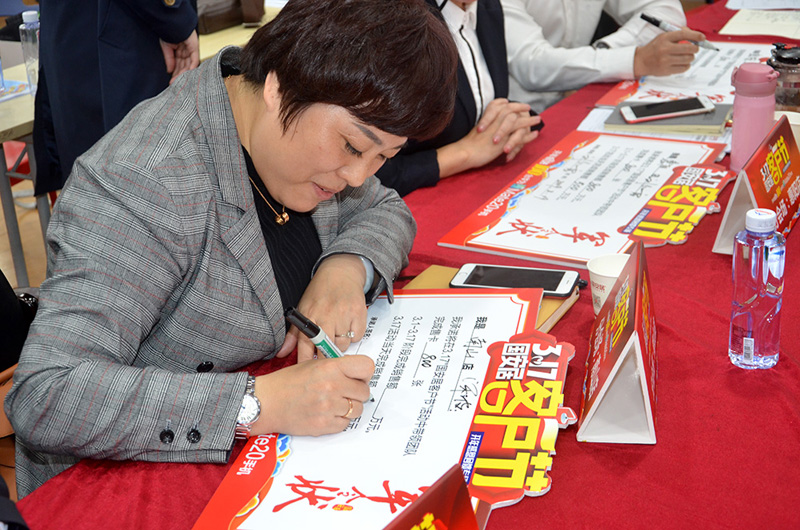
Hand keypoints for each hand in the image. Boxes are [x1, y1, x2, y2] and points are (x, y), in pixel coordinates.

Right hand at [160, 30, 199, 84]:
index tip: (171, 82)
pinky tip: (188, 74)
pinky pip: (195, 60)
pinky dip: (192, 67)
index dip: (175, 74)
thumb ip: (169, 59)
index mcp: (179, 52)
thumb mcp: (166, 48)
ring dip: (184, 74)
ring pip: (189, 66)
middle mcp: (186, 53)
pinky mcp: (195, 49)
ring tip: (179, 81)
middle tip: (175, 84)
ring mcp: (191, 51)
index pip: (178, 65)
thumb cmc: (169, 32)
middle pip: (184, 67)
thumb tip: (170, 71)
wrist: (172, 23)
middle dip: (179, 76)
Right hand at [250, 354, 374, 435]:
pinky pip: (345, 424)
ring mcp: (329, 407)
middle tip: (343, 392)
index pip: (367, 367)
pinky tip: (325, 414)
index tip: (359, 377)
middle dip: (356, 393)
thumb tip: (358, 373)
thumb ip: (337, 367)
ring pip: (357, 410)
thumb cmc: (287, 382)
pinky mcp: (324, 425)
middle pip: (364, 392)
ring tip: (333, 404)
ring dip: (348, 408)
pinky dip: (338, 421)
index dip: (364, 373)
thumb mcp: (313, 364)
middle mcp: (332, 386)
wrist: (266, 402)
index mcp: (331, 367)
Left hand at [276, 254, 368, 361]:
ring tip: (337, 330)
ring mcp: (343, 314)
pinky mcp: (358, 313)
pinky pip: (357, 336)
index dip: (306, 362)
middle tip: (326, 354)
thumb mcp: (302, 309)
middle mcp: (326, 315)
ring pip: (343, 344)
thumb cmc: (320, 292)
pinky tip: (348, 324)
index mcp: (309, 316)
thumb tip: (281, 354)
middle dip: (326, 355)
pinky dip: (354, 335)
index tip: (308, 371)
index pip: (305, 346)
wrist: (341, 272)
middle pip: (326, 349)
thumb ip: (293, 335)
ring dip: (341, 343)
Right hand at [436, 98, 540, 177]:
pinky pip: (520, 136)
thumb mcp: (477, 129)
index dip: (510, 104)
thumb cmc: (469, 144)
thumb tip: (491, 125)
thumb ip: (486, 124)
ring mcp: (500, 130)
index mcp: (488, 116)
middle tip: (529, 107)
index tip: (514, 103)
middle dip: (521, 108)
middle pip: (512, 110)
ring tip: (538, 119)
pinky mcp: (505, 141)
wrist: (466, 152)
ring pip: (519, 122)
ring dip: (529, 120)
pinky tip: (535, 134)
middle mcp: (495, 120)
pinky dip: (529, 136)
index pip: (501, 104)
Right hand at [633, 28, 703, 77]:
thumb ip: (679, 34)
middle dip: (695, 48)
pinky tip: (682, 63)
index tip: (702, 38)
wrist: (641, 61)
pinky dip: (686, 65)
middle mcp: (665, 49)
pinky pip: (684, 68)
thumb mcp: (664, 37)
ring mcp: (665, 61)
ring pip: (688, 59)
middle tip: (695, 49)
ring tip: (687, 56)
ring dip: (691, 57)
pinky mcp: (666, 71)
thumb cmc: (655, 48)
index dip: (695, 35)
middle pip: (689, 48)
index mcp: (664, 38)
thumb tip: (696, 37)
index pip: (683, 34)